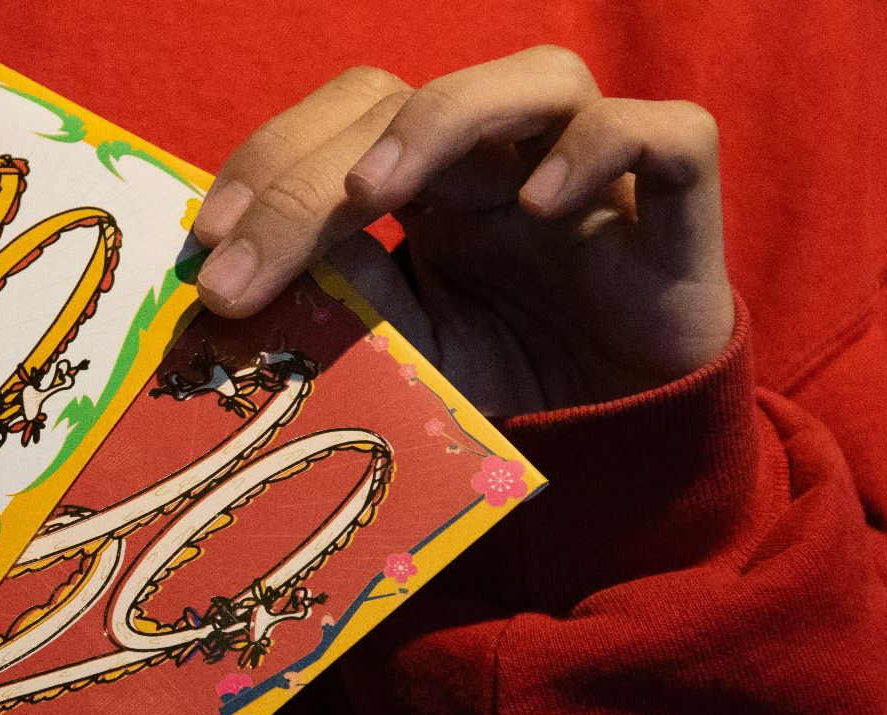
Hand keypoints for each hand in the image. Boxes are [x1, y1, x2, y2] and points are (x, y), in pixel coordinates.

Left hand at [192, 45, 734, 415]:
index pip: (347, 123)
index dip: (274, 162)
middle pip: (408, 99)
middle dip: (311, 171)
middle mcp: (506, 163)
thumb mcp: (401, 358)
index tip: (207, 241)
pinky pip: (667, 134)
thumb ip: (346, 306)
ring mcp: (595, 177)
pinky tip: (540, 208)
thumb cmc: (505, 397)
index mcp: (432, 189)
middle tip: (242, 261)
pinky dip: (601, 148)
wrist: (622, 463)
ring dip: (443, 119)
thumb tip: (254, 266)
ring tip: (370, 197)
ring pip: (540, 78)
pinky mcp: (679, 214)